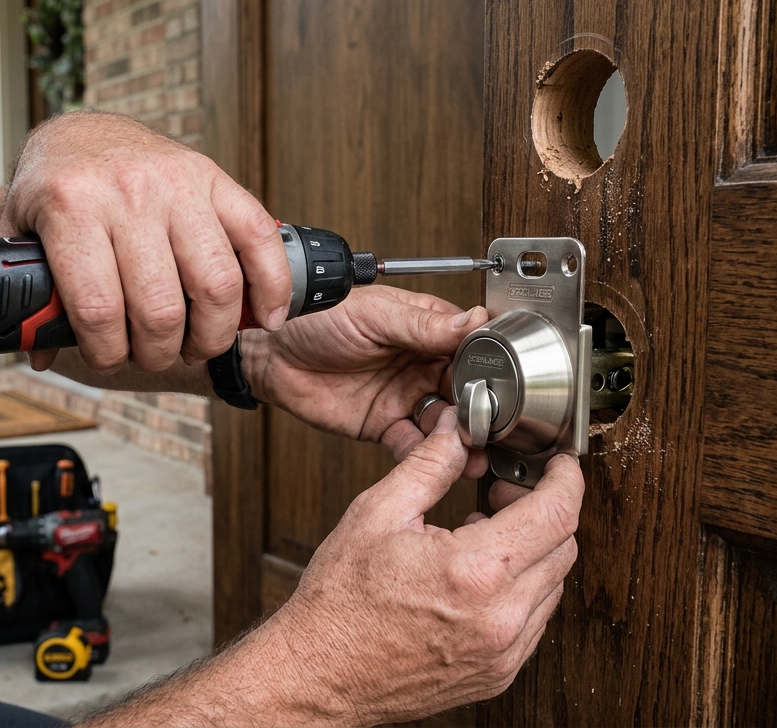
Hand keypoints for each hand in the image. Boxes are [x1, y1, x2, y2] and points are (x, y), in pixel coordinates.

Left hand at [2, 110, 292, 372]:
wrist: (83, 134)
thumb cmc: (54, 191)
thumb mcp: (21, 235)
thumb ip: (25, 291)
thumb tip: (42, 350)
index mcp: (71, 206)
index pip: (99, 308)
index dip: (107, 352)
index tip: (109, 358)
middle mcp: (128, 192)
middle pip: (161, 307)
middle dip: (159, 351)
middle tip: (153, 355)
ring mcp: (177, 183)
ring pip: (215, 283)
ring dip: (211, 334)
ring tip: (197, 344)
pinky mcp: (214, 177)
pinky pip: (257, 236)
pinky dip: (271, 284)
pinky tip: (266, 316)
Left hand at [240, 284, 490, 472]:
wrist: (271, 352)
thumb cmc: (317, 317)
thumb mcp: (374, 314)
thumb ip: (424, 325)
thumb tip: (475, 320)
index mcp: (426, 328)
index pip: (472, 348)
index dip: (490, 367)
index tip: (505, 385)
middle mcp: (421, 363)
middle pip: (466, 390)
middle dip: (482, 410)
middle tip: (493, 427)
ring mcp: (404, 396)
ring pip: (445, 422)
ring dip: (460, 438)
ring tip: (472, 451)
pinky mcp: (384, 425)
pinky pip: (413, 445)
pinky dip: (428, 456)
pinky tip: (440, 463)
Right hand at [242, 409, 580, 724]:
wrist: (320, 675)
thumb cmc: (339, 604)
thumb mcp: (376, 514)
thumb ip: (427, 467)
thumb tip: (455, 433)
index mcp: (473, 572)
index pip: (557, 514)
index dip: (566, 479)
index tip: (560, 466)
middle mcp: (499, 618)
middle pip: (564, 548)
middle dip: (546, 511)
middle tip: (505, 496)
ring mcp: (502, 652)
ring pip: (555, 586)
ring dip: (535, 553)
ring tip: (487, 536)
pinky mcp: (498, 675)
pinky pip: (536, 621)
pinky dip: (523, 591)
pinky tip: (482, 578)